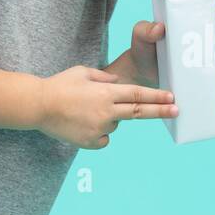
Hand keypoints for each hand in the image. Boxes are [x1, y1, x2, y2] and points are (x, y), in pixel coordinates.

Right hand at [37, 65, 176, 149]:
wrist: (37, 106)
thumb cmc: (60, 85)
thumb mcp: (83, 72)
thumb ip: (104, 77)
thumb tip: (118, 83)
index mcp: (105, 92)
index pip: (137, 94)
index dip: (156, 96)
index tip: (172, 97)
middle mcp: (106, 111)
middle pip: (139, 112)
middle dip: (160, 111)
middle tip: (177, 111)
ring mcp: (99, 128)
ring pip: (115, 124)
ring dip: (109, 118)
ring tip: (84, 111)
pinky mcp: (90, 142)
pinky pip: (103, 138)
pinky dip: (98, 132)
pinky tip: (82, 124)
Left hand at [126, 5, 214, 86]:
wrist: (143, 72)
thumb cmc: (144, 48)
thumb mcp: (140, 35)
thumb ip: (145, 29)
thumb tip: (159, 27)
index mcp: (189, 17)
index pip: (212, 10)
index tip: (214, 25)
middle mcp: (201, 31)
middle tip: (214, 43)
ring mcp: (205, 48)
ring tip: (212, 55)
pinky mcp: (206, 65)